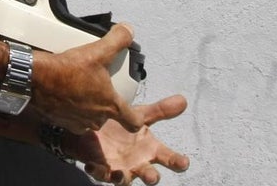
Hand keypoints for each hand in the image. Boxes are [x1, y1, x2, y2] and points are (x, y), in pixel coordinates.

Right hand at [33, 23, 145, 133]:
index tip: (134, 114)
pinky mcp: (60, 122)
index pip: (132, 122)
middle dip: (104, 103)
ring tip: (82, 88)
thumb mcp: (97, 51)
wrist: (34, 79)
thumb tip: (128, 31)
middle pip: (108, 116)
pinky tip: (66, 92)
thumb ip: (118, 40)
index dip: (135, 119)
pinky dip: (70, 108)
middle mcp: (94, 119)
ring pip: (89, 118)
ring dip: (87, 107)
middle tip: (99, 87)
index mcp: (109, 105)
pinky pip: (71, 118)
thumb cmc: (65, 71)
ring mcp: (77, 123)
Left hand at [73, 94, 190, 184]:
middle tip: (153, 177)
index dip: (177, 162)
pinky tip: (92, 166)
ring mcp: (120, 168)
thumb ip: (160, 110)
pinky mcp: (101, 169)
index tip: (184, 163)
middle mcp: (138, 163)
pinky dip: (97, 171)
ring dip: (122, 178)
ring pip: (124, 179)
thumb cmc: (124, 127)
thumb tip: (184, 99)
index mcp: (150, 150)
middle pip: (149, 174)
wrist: (98, 128)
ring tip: (120, 174)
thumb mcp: (141, 116)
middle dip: (151, 177)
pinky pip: (99, 173)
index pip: (168, 158)